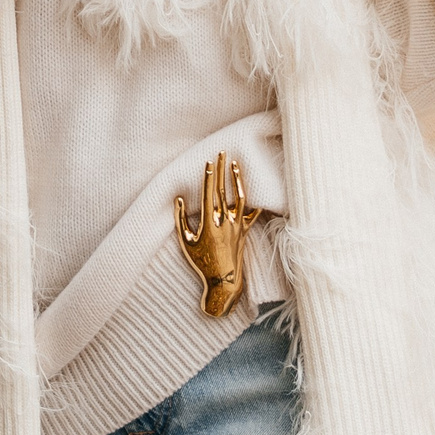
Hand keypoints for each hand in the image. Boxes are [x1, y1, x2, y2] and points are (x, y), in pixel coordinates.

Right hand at [174, 153, 267, 318]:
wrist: (224, 282)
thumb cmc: (201, 264)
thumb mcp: (185, 243)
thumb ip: (181, 220)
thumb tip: (178, 199)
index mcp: (209, 223)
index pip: (209, 193)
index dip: (209, 176)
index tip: (209, 161)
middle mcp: (225, 222)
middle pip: (224, 190)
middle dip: (222, 169)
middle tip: (222, 152)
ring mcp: (238, 226)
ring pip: (240, 197)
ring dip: (238, 179)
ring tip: (236, 163)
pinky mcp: (245, 232)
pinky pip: (252, 213)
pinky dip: (255, 201)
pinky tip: (256, 188)